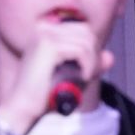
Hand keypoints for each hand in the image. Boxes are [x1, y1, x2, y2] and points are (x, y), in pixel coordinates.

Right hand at [0, 20, 110, 134]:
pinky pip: (81, 50)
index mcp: (47, 30)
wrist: (23, 105)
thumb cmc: (44, 92)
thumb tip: (110, 57)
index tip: (88, 68)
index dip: (92, 48)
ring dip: (91, 62)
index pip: (82, 29)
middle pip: (86, 32)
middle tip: (88, 74)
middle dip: (94, 54)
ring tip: (84, 77)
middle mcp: (44, 28)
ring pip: (86, 42)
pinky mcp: (48, 45)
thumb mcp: (73, 74)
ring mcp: (45, 35)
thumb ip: (91, 63)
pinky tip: (81, 77)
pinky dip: (87, 65)